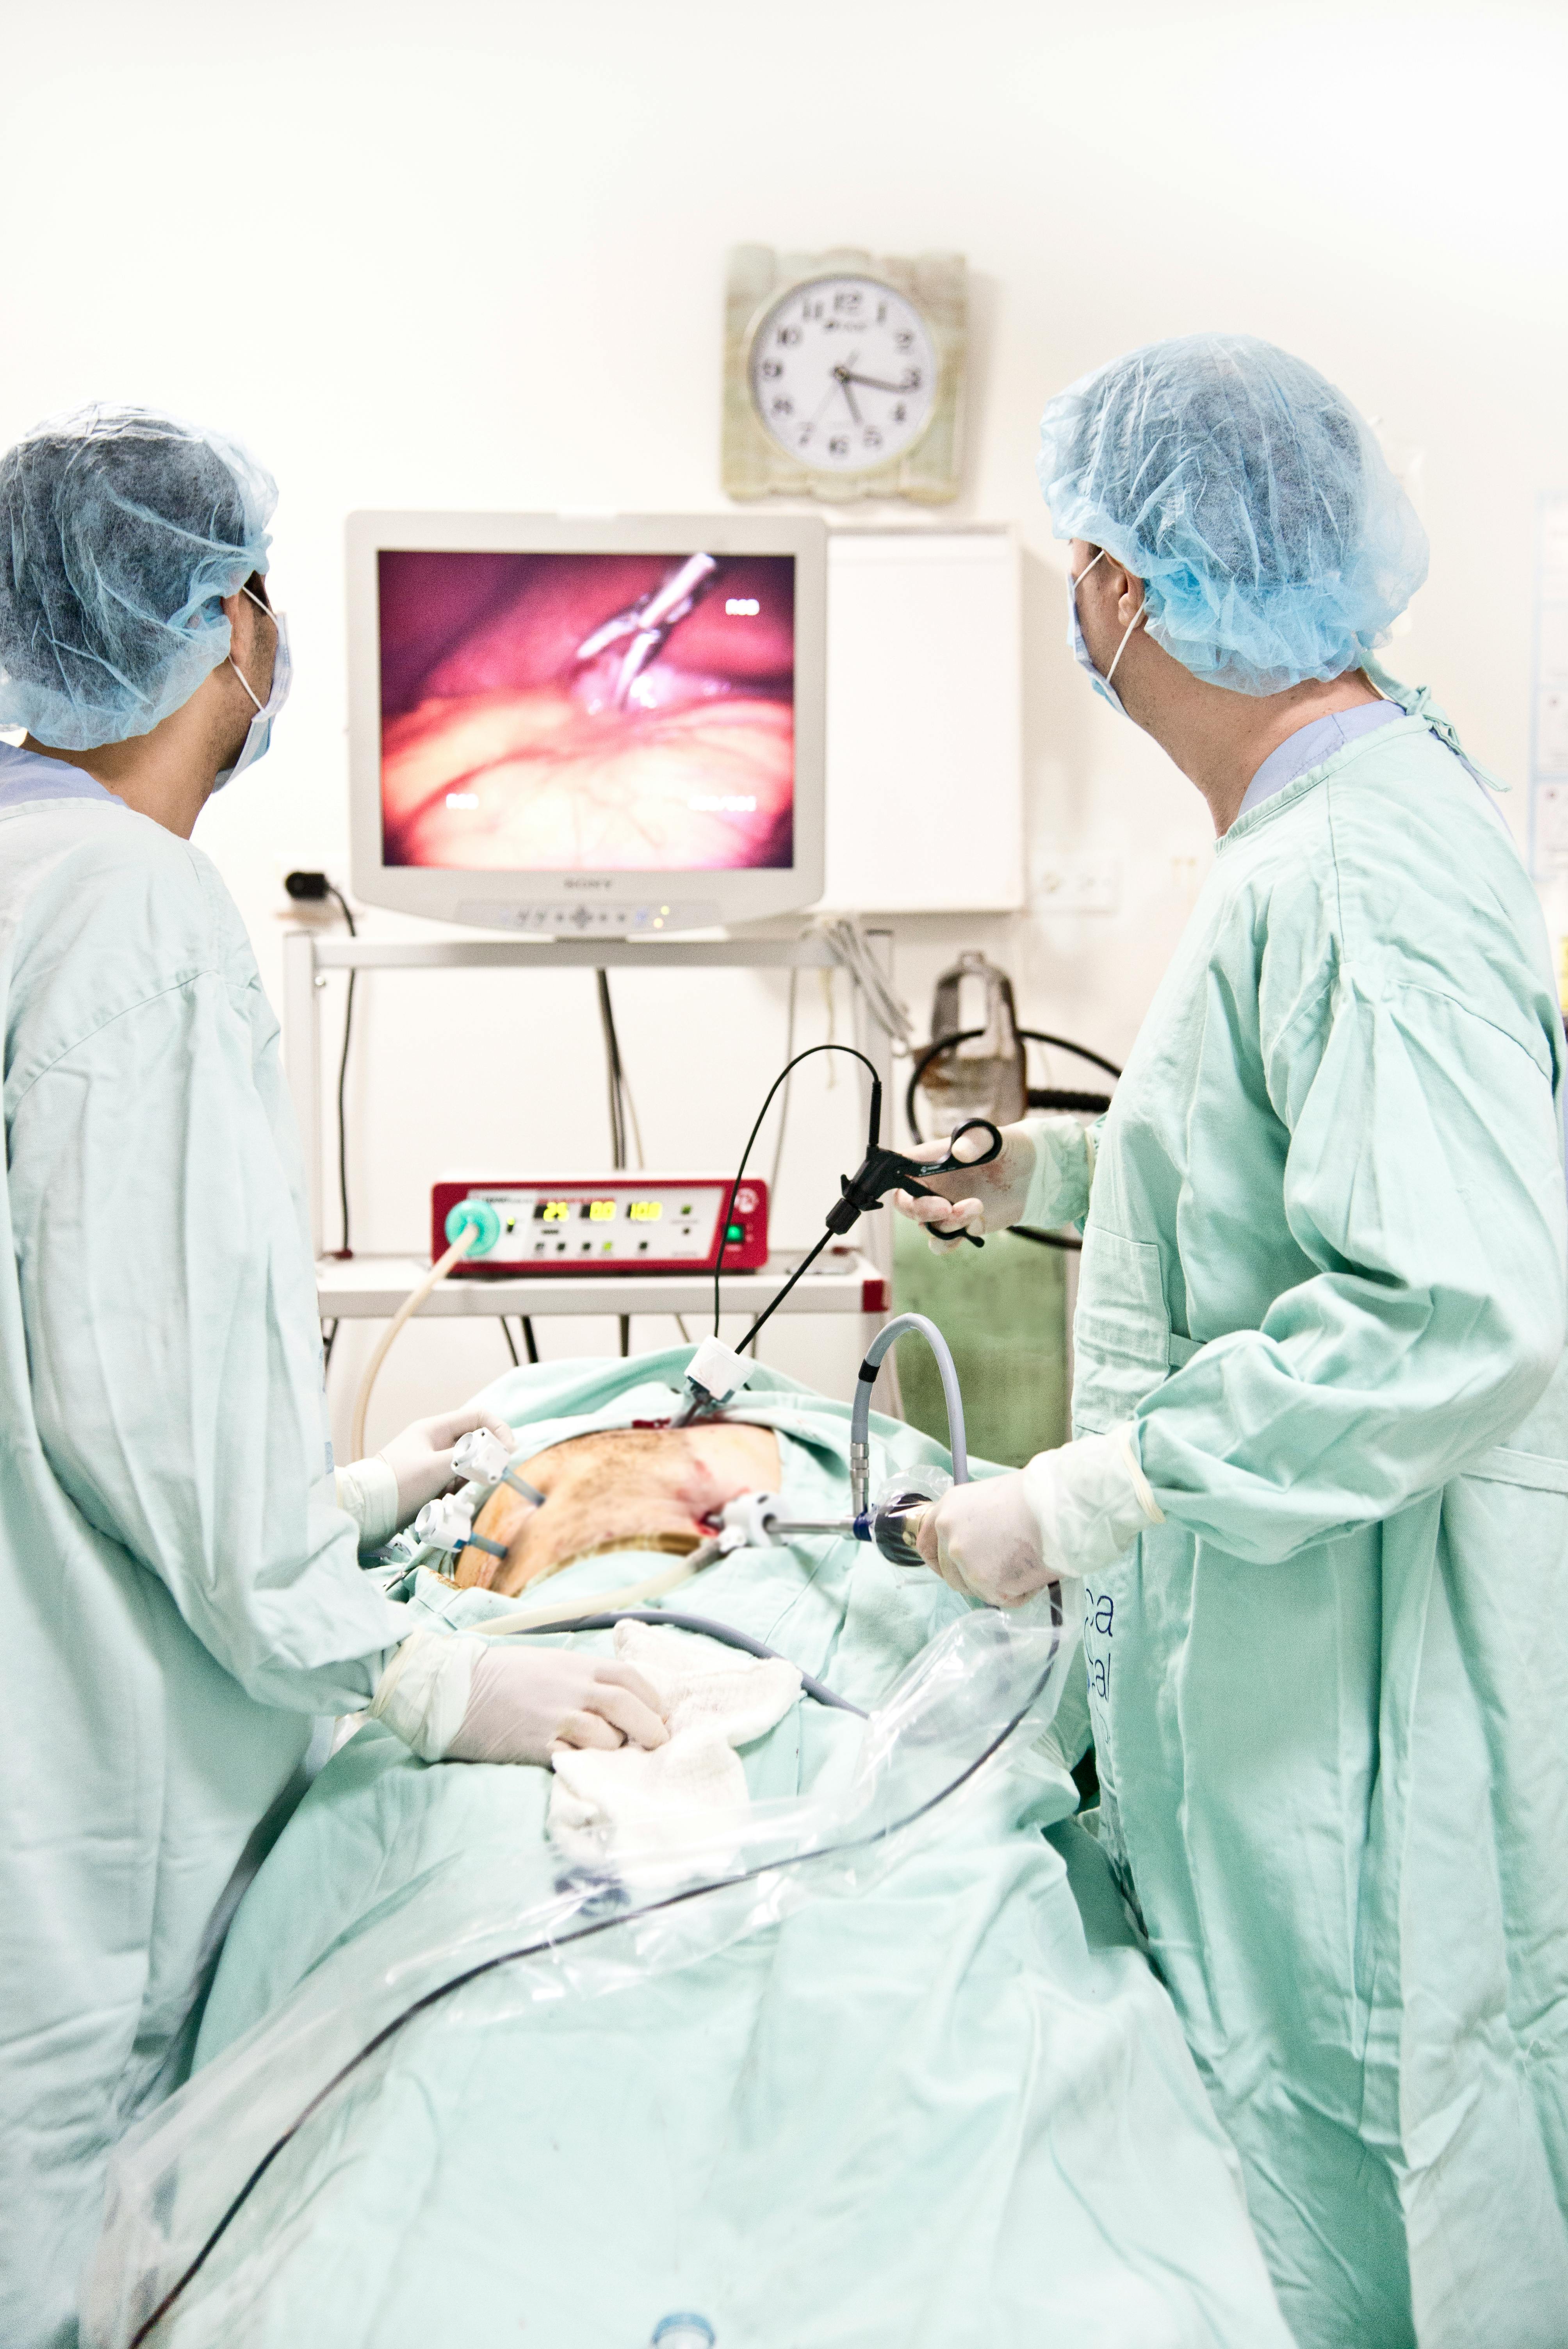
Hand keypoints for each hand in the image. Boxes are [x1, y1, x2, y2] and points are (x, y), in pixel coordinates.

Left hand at [379, 1401, 514, 1525]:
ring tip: (467, 1495)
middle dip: (487, 1460)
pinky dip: (461, 1494)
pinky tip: (455, 1505)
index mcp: (435, 1429)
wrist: (364, 1511)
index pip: (477, 1417)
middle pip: (475, 1444)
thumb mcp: (435, 1468)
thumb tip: (496, 1459)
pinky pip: (456, 1485)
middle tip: (494, 1477)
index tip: (509, 1452)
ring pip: (468, 1467)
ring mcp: (432, 1465)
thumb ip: (468, 1460)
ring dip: (474, 1480)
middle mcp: (435, 1443)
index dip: (498, 1430)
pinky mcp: (430, 1486)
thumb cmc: (396, 1483)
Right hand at [447, 1646, 669, 1765]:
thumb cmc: (502, 1675)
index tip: (659, 1713)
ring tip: (613, 1757)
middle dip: (650, 1728)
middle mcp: (573, 1689)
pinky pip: (576, 1759)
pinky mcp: (538, 1746)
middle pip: (628, 1707)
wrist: (455, 1689)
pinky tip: (588, 1768)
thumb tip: (615, 1696)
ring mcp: (557, 1718)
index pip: (630, 1677)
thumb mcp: (549, 1663)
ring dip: (616, 1750)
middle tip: (658, 1743)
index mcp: (578, 1666)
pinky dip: (588, 1765)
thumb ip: (582, 1677)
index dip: (652, 1698)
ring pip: (607, 1737)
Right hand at [891, 1120, 1038, 1252]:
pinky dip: (948, 1242)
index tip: (902, 1186)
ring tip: (977, 1207)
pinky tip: (968, 1231)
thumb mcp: (994, 1137)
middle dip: (920, 1209)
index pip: (898, 1169)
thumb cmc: (1008, 1148)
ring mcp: (945, 1208)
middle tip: (945, 1207)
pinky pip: (942, 1242)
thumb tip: (959, 1152)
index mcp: (930, 1160)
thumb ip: (975, 1140)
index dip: (889, 1178)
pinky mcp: (960, 1226)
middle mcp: (932, 1186)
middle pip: (905, 1204)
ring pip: (927, 1225)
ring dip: (947, 1223)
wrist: (1033, 1175)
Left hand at [915, 1471, 1053, 1605]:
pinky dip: (1019, 1592)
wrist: (1054, 1507)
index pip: (926, 1544)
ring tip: (1024, 1563)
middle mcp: (949, 1536)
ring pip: (975, 1590)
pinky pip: (1002, 1599)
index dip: (937, 1560)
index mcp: (947, 1510)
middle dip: (973, 1578)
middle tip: (1002, 1569)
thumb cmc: (1033, 1498)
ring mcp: (965, 1562)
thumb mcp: (988, 1499)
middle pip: (951, 1574)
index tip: (948, 1569)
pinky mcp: (986, 1584)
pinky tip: (1033, 1571)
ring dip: (998, 1585)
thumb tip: (977, 1546)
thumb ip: (972, 1523)